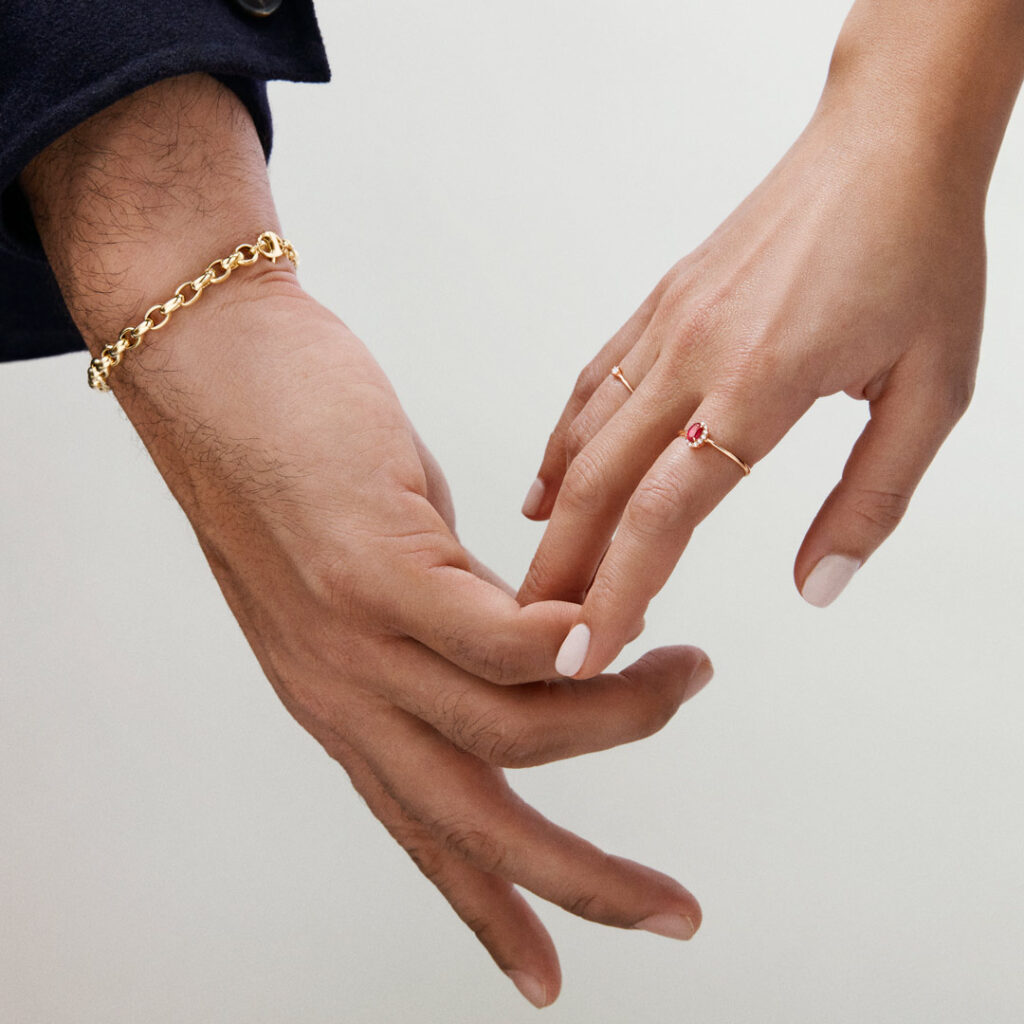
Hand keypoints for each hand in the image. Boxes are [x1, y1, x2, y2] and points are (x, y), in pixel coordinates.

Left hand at [161, 284, 714, 1004]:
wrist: (208, 370)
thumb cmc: (291, 459)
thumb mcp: (376, 572)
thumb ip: (450, 624)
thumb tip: (541, 643)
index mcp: (345, 699)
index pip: (425, 831)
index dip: (490, 912)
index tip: (546, 975)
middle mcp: (345, 691)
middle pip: (473, 822)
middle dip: (582, 881)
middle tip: (674, 909)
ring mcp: (355, 637)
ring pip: (511, 730)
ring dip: (620, 716)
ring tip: (687, 674)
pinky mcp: (374, 568)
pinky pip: (499, 640)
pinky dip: (578, 647)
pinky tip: (628, 625)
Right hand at [519, 1, 1023, 678]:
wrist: (888, 143)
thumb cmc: (919, 255)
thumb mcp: (934, 391)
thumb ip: (872, 498)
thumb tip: (818, 584)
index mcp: (761, 382)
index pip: (663, 512)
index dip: (618, 591)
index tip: (586, 651)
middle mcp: (693, 354)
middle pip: (599, 483)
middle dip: (563, 570)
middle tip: (535, 633)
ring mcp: (666, 327)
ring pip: (583, 436)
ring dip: (556, 516)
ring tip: (538, 576)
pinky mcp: (659, 306)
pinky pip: (593, 385)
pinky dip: (562, 443)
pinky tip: (550, 483)